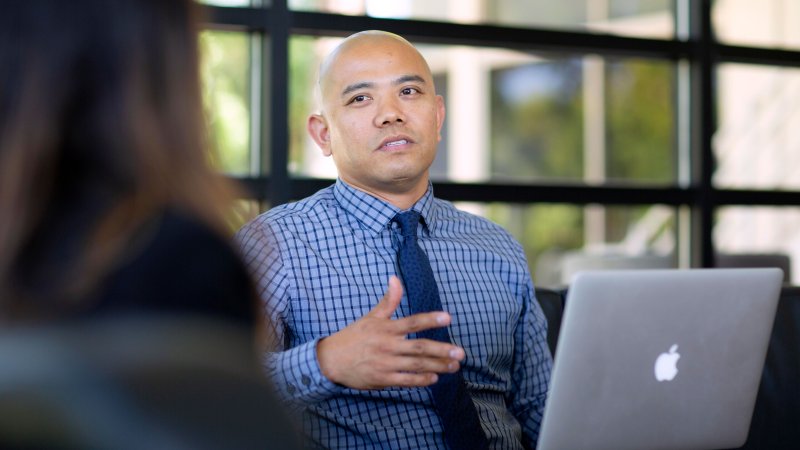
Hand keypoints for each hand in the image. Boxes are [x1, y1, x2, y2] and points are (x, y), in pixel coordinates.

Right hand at [316, 276, 465, 389]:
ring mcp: (385, 363)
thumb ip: (388, 300)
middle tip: (460, 353)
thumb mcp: (371, 316)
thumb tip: (395, 278)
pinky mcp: (382, 378)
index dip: (430, 319)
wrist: (331, 360)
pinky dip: (420, 380)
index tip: (447, 318)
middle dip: (441, 350)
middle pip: (419, 347)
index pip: (412, 322)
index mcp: (386, 328)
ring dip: (437, 366)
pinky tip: (434, 378)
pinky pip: (405, 380)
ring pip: (416, 365)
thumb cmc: (354, 336)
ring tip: (454, 366)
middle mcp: (387, 345)